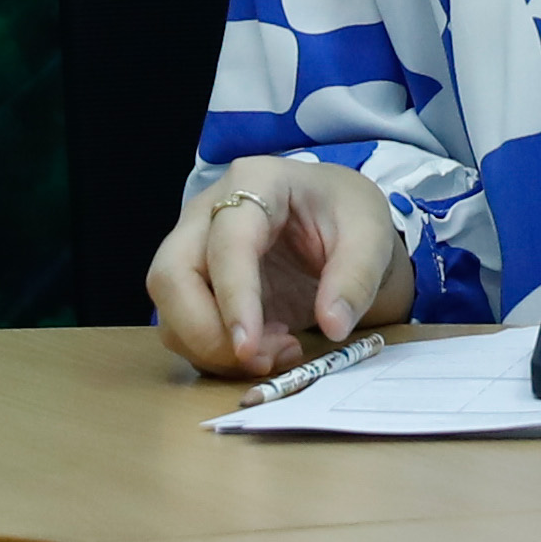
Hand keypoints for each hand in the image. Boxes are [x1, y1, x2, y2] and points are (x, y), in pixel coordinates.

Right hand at [148, 157, 416, 380]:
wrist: (339, 223)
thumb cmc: (348, 215)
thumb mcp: (371, 234)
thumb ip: (357, 277)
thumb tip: (333, 326)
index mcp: (254, 182)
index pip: (226, 243)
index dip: (234, 298)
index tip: (249, 347)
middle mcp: (208, 211)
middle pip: (171, 275)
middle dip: (204, 332)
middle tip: (260, 359)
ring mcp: (194, 248)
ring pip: (169, 309)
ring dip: (212, 349)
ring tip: (279, 352)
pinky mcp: (196, 286)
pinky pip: (183, 328)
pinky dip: (215, 354)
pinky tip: (266, 350)